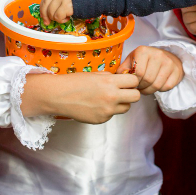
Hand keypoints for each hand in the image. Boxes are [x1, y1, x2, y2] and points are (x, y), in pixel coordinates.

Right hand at [20, 72, 140, 123]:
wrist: (59, 96)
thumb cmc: (74, 82)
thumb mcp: (95, 74)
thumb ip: (110, 77)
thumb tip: (122, 79)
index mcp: (110, 82)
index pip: (134, 81)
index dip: (131, 81)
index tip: (127, 81)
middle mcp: (111, 96)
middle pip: (136, 97)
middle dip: (132, 93)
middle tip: (124, 91)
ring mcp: (107, 110)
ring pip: (127, 108)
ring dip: (122, 103)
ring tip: (109, 99)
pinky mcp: (102, 119)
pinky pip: (112, 115)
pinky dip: (108, 110)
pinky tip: (97, 105)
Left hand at [40, 0, 73, 24]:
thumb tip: (48, 10)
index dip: (42, 8)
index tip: (43, 15)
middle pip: (46, 6)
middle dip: (45, 16)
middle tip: (47, 22)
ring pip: (51, 12)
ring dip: (56, 18)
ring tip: (63, 17)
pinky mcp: (67, 6)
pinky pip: (58, 16)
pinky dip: (61, 20)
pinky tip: (67, 18)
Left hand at [118, 46, 183, 94]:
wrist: (167, 56)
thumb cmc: (146, 60)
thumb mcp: (133, 59)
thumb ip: (124, 68)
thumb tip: (118, 78)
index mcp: (144, 51)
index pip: (138, 72)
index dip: (134, 82)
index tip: (134, 83)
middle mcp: (158, 55)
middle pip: (147, 80)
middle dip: (142, 87)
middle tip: (140, 87)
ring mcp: (169, 63)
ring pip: (157, 85)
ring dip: (149, 90)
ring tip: (146, 87)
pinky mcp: (177, 71)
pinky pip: (166, 87)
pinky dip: (160, 90)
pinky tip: (157, 85)